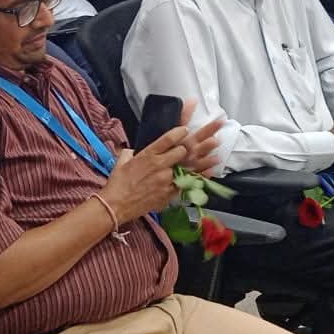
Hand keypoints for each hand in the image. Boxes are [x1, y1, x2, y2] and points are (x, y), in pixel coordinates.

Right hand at [99, 101, 221, 222]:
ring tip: (216, 144)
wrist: (116, 205)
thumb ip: (130, 153)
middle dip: (192, 144)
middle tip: (203, 138)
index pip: (168, 139)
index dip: (180, 131)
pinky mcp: (169, 192)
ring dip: (203, 155)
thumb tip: (133, 151)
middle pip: (182, 150)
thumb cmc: (117, 183)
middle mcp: (159, 165)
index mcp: (147, 155)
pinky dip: (199, 175)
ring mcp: (166, 179)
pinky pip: (187, 182)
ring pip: (188, 165)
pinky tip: (210, 169)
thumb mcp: (121, 162)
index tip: (186, 129)